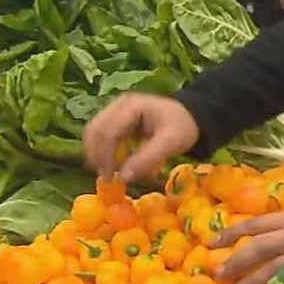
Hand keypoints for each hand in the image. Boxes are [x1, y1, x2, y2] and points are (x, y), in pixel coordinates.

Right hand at [83, 93, 199, 183]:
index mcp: (131, 106)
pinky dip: (101, 150)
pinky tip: (112, 164)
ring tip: (109, 172)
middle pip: (94, 130)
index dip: (105, 156)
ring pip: (92, 133)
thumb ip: (147, 159)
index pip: (107, 131)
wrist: (190, 115)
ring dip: (96, 154)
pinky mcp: (115, 118)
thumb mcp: (171, 143)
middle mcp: (118, 105)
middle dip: (97, 156)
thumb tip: (122, 178)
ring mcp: (114, 110)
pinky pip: (100, 135)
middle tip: (107, 178)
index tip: (110, 177)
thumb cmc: (182, 127)